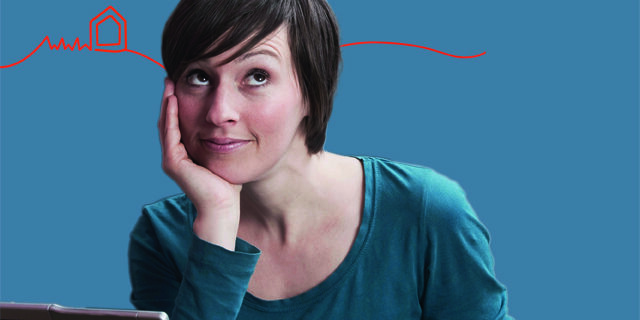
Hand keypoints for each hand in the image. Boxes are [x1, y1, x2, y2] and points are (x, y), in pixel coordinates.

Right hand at [158, 78, 241, 250]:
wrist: (223, 207)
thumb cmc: (228, 185)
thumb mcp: (225, 155)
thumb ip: (222, 140)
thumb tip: (232, 126)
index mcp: (183, 154)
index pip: (177, 123)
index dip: (177, 104)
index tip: (181, 83)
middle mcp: (174, 156)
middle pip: (168, 120)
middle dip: (168, 98)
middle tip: (170, 76)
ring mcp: (171, 159)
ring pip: (165, 124)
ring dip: (166, 102)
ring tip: (169, 82)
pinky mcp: (173, 163)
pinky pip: (170, 133)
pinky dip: (171, 115)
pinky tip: (172, 99)